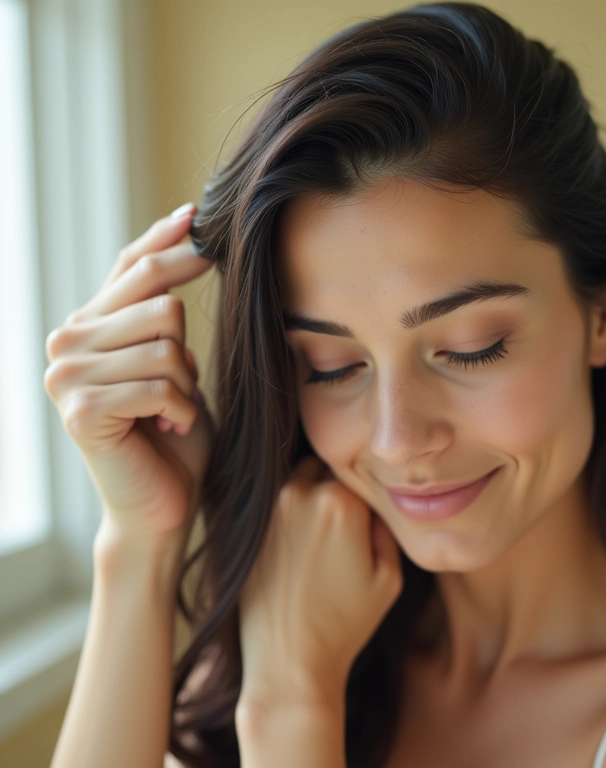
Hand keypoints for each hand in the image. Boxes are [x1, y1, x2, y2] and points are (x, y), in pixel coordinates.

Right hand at [43, 204, 215, 551]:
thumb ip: (162, 318)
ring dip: (185, 387)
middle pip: (159, 304)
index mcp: (88, 328)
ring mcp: (68, 376)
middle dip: (186, 352)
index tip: (198, 220)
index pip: (130, 268)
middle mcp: (67, 344)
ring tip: (171, 413)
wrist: (161, 505)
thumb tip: (184, 238)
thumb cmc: (174, 435)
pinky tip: (167, 429)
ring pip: (166, 345)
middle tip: (178, 391)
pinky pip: (161, 385)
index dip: (167, 243)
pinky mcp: (83, 410)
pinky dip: (181, 411)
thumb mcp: (173, 365)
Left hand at [237, 454, 402, 708]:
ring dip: (308, 497)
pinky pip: (272, 507)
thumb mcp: (390, 577)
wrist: (289, 662)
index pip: (358, 472)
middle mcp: (301, 493)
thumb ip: (386, 527)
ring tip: (316, 537)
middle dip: (334, 486)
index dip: (365, 491)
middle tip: (340, 523)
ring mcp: (268, 510)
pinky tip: (293, 548)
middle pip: (323, 468)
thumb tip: (376, 503)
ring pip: (296, 482)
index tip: (364, 514)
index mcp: (342, 501)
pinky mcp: (246, 530)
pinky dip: (284, 516)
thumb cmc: (345, 624)